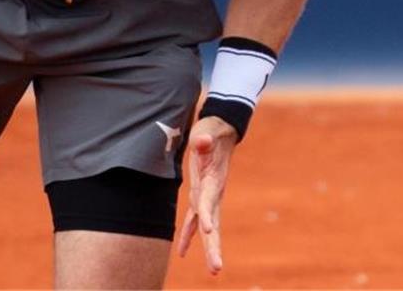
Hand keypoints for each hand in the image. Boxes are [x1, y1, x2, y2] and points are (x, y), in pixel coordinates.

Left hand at [177, 116, 238, 274]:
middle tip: (216, 268)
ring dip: (209, 248)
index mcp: (213, 180)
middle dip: (214, 247)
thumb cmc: (210, 132)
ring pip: (207, 228)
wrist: (220, 131)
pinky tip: (181, 251)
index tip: (210, 231)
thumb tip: (202, 141)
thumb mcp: (206, 131)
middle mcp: (213, 193)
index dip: (208, 215)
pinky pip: (194, 220)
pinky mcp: (201, 196)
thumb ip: (204, 139)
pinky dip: (188, 234)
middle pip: (213, 224)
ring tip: (213, 271)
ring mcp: (208, 197)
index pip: (209, 201)